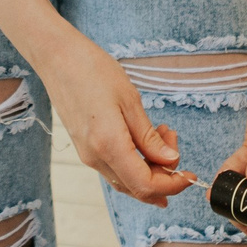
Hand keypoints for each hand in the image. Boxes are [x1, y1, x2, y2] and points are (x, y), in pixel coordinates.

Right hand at [34, 33, 195, 205]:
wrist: (57, 58)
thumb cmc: (92, 70)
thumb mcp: (129, 100)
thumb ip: (149, 137)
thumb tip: (170, 160)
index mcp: (108, 145)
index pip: (145, 185)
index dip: (171, 186)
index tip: (189, 175)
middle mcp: (95, 157)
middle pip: (136, 188)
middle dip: (163, 175)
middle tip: (173, 139)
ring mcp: (87, 154)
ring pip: (126, 180)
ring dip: (150, 167)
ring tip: (161, 133)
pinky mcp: (85, 147)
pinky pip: (115, 167)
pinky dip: (135, 161)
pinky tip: (142, 137)